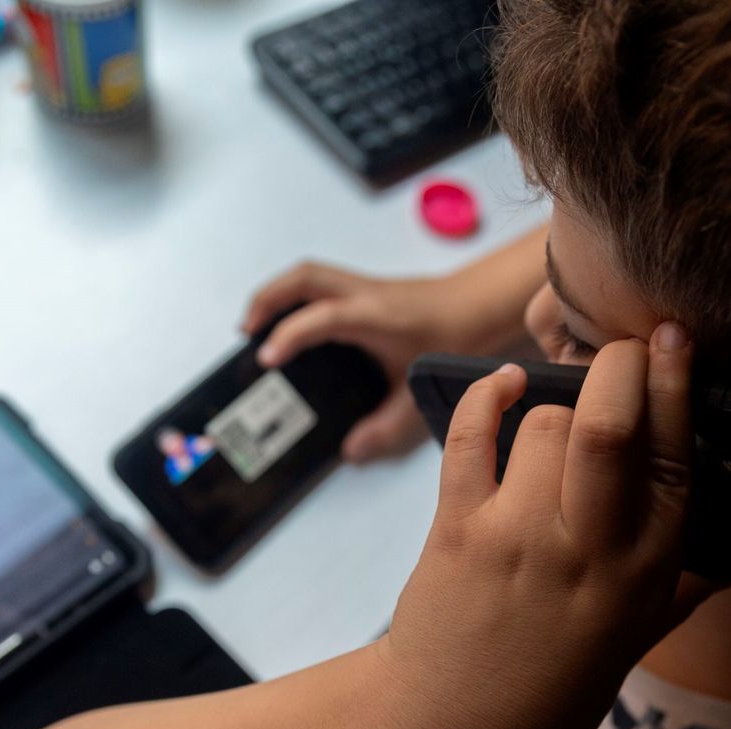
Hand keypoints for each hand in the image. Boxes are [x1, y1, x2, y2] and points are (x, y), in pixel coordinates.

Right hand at [242, 261, 493, 461]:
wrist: (485, 303)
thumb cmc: (457, 339)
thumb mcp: (419, 390)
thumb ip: (387, 425)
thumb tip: (352, 451)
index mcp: (373, 316)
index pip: (319, 317)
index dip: (289, 336)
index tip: (266, 358)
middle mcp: (364, 294)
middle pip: (302, 278)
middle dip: (266, 300)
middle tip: (245, 333)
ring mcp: (364, 287)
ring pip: (309, 275)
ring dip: (278, 294)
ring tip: (258, 326)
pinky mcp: (367, 290)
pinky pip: (322, 284)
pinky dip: (297, 299)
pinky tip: (295, 326)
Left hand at [373, 325, 716, 728]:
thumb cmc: (554, 684)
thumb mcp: (639, 637)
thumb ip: (689, 582)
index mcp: (646, 574)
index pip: (676, 462)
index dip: (678, 388)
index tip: (676, 335)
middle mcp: (589, 553)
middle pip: (610, 428)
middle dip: (619, 365)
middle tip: (621, 346)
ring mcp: (519, 540)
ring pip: (542, 425)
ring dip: (549, 403)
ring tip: (553, 419)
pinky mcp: (458, 532)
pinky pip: (470, 439)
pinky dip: (483, 398)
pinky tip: (499, 385)